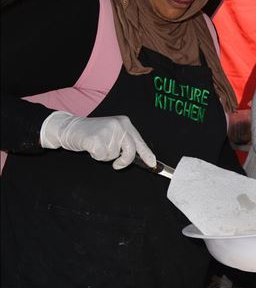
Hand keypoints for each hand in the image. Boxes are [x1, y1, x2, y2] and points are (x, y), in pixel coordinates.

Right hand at [40, 111, 155, 169]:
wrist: (69, 127)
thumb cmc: (93, 133)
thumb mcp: (112, 133)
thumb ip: (125, 142)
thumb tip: (141, 158)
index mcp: (125, 123)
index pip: (139, 141)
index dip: (147, 154)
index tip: (153, 164)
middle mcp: (119, 125)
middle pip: (130, 150)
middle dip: (125, 161)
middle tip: (118, 165)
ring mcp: (107, 131)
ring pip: (114, 155)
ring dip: (105, 155)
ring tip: (97, 145)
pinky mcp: (96, 138)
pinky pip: (102, 156)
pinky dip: (96, 156)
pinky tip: (90, 147)